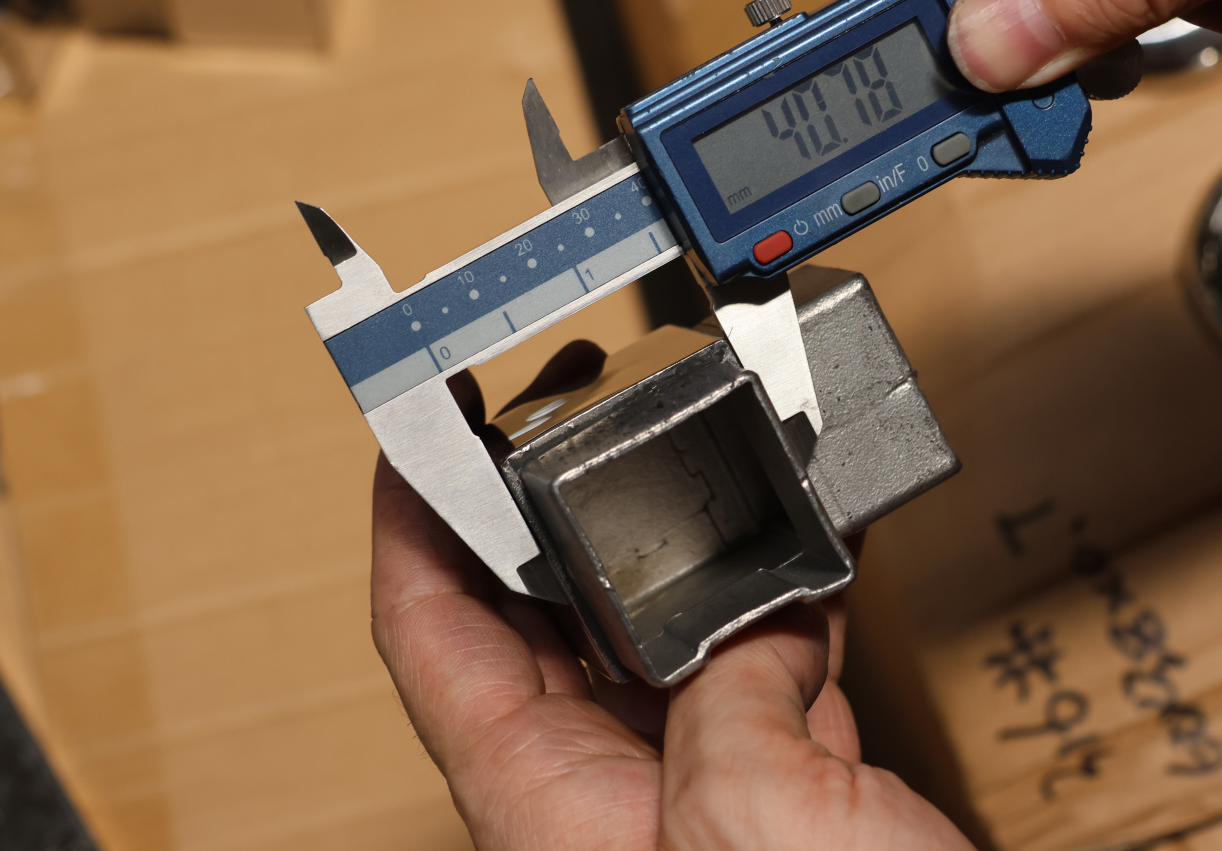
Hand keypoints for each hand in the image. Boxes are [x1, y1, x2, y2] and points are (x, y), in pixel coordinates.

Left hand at [369, 352, 973, 849]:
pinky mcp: (775, 794)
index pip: (429, 629)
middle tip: (576, 410)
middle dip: (548, 505)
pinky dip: (782, 603)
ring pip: (656, 635)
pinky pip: (756, 672)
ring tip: (702, 456)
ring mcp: (688, 788)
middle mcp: (599, 787)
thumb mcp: (753, 818)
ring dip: (683, 547)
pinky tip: (814, 548)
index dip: (408, 521)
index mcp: (541, 797)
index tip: (420, 435)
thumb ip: (730, 692)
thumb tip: (758, 622)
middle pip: (539, 615)